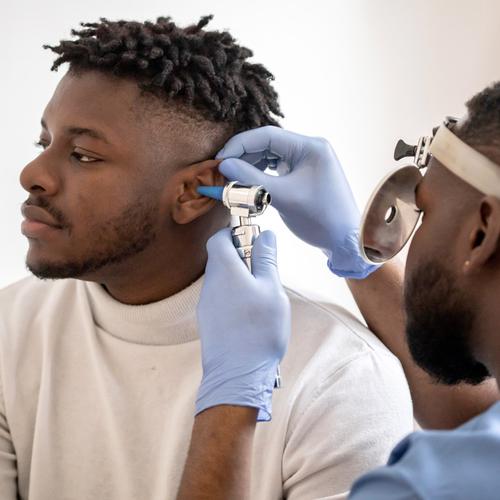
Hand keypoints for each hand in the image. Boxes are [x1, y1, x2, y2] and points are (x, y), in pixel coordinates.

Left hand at [196, 228, 290, 421]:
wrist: (237, 375)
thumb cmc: (259, 331)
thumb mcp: (271, 290)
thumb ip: (266, 259)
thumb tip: (266, 235)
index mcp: (224, 271)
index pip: (219, 239)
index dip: (234, 234)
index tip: (254, 240)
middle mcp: (210, 284)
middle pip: (220, 258)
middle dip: (242, 257)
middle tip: (264, 272)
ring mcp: (206, 304)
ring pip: (221, 279)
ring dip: (239, 279)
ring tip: (261, 296)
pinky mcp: (207, 320)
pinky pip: (220, 297)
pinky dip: (234, 296)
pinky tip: (250, 314)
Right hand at [216, 126, 378, 278]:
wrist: (344, 240)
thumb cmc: (320, 218)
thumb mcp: (282, 197)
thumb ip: (251, 178)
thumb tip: (224, 165)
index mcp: (310, 146)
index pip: (267, 135)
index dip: (240, 145)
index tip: (220, 160)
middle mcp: (310, 148)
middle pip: (267, 144)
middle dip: (243, 156)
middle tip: (223, 171)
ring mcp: (308, 160)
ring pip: (270, 156)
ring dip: (251, 166)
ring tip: (232, 179)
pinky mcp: (305, 173)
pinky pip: (277, 167)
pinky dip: (262, 174)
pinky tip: (249, 183)